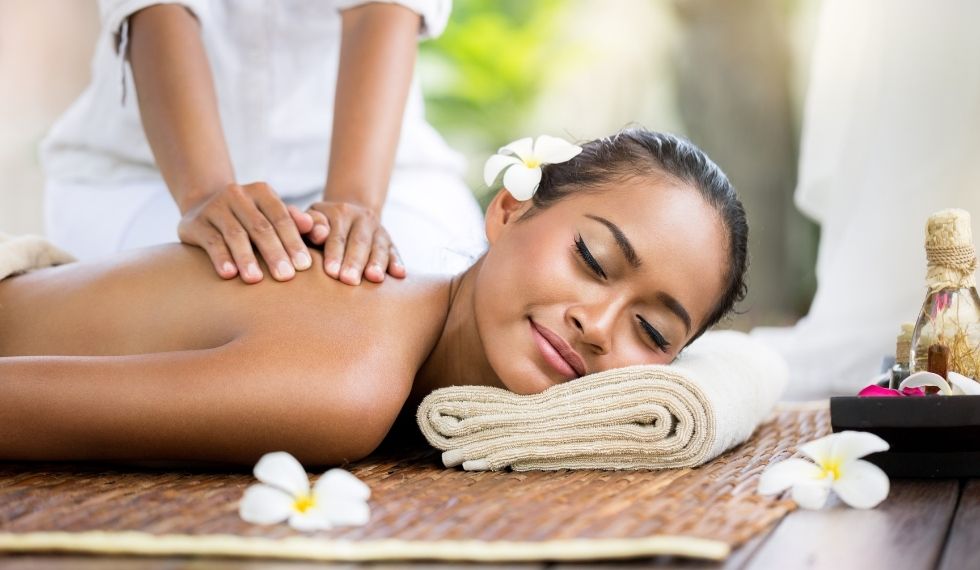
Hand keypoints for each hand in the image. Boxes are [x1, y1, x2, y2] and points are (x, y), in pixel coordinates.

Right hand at [177, 182, 315, 282]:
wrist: (203, 207)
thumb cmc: (250, 218)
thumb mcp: (271, 215)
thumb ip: (294, 222)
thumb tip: (316, 227)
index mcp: (261, 192)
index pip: (281, 218)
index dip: (293, 241)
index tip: (305, 266)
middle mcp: (237, 195)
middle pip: (260, 227)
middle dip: (274, 253)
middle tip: (286, 277)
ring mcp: (215, 207)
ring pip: (235, 235)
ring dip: (247, 258)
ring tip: (256, 280)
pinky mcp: (195, 223)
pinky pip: (211, 242)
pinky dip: (221, 258)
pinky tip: (229, 274)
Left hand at [304, 200, 405, 284]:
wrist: (349, 216)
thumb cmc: (320, 227)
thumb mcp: (310, 220)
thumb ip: (306, 224)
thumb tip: (316, 232)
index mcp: (339, 212)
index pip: (336, 234)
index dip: (334, 253)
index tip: (330, 272)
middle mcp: (361, 218)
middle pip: (359, 242)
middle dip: (354, 262)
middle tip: (349, 280)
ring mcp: (378, 230)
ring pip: (379, 247)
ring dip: (377, 263)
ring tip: (374, 278)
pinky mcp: (390, 242)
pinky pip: (395, 251)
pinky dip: (397, 262)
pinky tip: (399, 274)